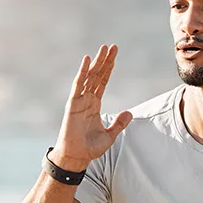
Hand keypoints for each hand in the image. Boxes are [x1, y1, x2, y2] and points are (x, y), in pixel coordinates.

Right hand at [52, 45, 132, 168]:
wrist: (77, 157)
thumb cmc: (90, 148)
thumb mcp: (110, 135)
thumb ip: (119, 123)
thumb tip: (129, 113)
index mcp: (94, 104)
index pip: (102, 81)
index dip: (109, 68)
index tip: (115, 55)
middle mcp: (86, 99)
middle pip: (97, 75)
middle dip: (105, 60)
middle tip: (112, 46)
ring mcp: (79, 100)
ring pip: (89, 76)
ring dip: (96, 62)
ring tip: (104, 48)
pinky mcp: (72, 104)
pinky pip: (78, 85)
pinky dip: (82, 72)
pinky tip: (87, 60)